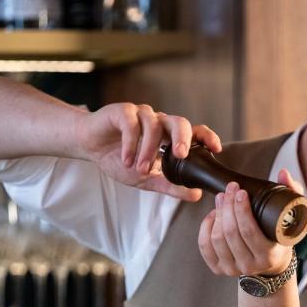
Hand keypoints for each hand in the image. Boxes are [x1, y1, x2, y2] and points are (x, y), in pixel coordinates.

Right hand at [75, 103, 220, 199]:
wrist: (90, 147)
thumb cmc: (119, 159)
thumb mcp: (146, 179)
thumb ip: (170, 185)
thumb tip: (196, 195)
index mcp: (168, 137)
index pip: (193, 131)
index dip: (206, 137)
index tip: (216, 148)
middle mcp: (158, 123)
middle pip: (179, 122)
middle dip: (182, 138)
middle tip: (180, 155)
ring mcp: (141, 115)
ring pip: (153, 125)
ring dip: (148, 150)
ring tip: (140, 169)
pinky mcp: (122, 112)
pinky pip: (131, 124)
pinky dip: (131, 144)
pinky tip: (127, 159)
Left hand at [198, 168, 303, 275]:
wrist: (272, 261)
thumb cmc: (279, 235)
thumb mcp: (290, 216)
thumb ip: (291, 193)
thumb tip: (283, 173)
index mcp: (268, 256)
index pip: (249, 231)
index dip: (241, 209)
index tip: (240, 192)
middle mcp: (250, 266)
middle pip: (230, 233)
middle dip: (227, 207)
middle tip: (229, 190)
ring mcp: (232, 269)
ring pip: (217, 238)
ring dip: (217, 214)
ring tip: (222, 200)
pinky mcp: (219, 269)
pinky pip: (205, 246)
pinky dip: (206, 227)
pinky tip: (213, 215)